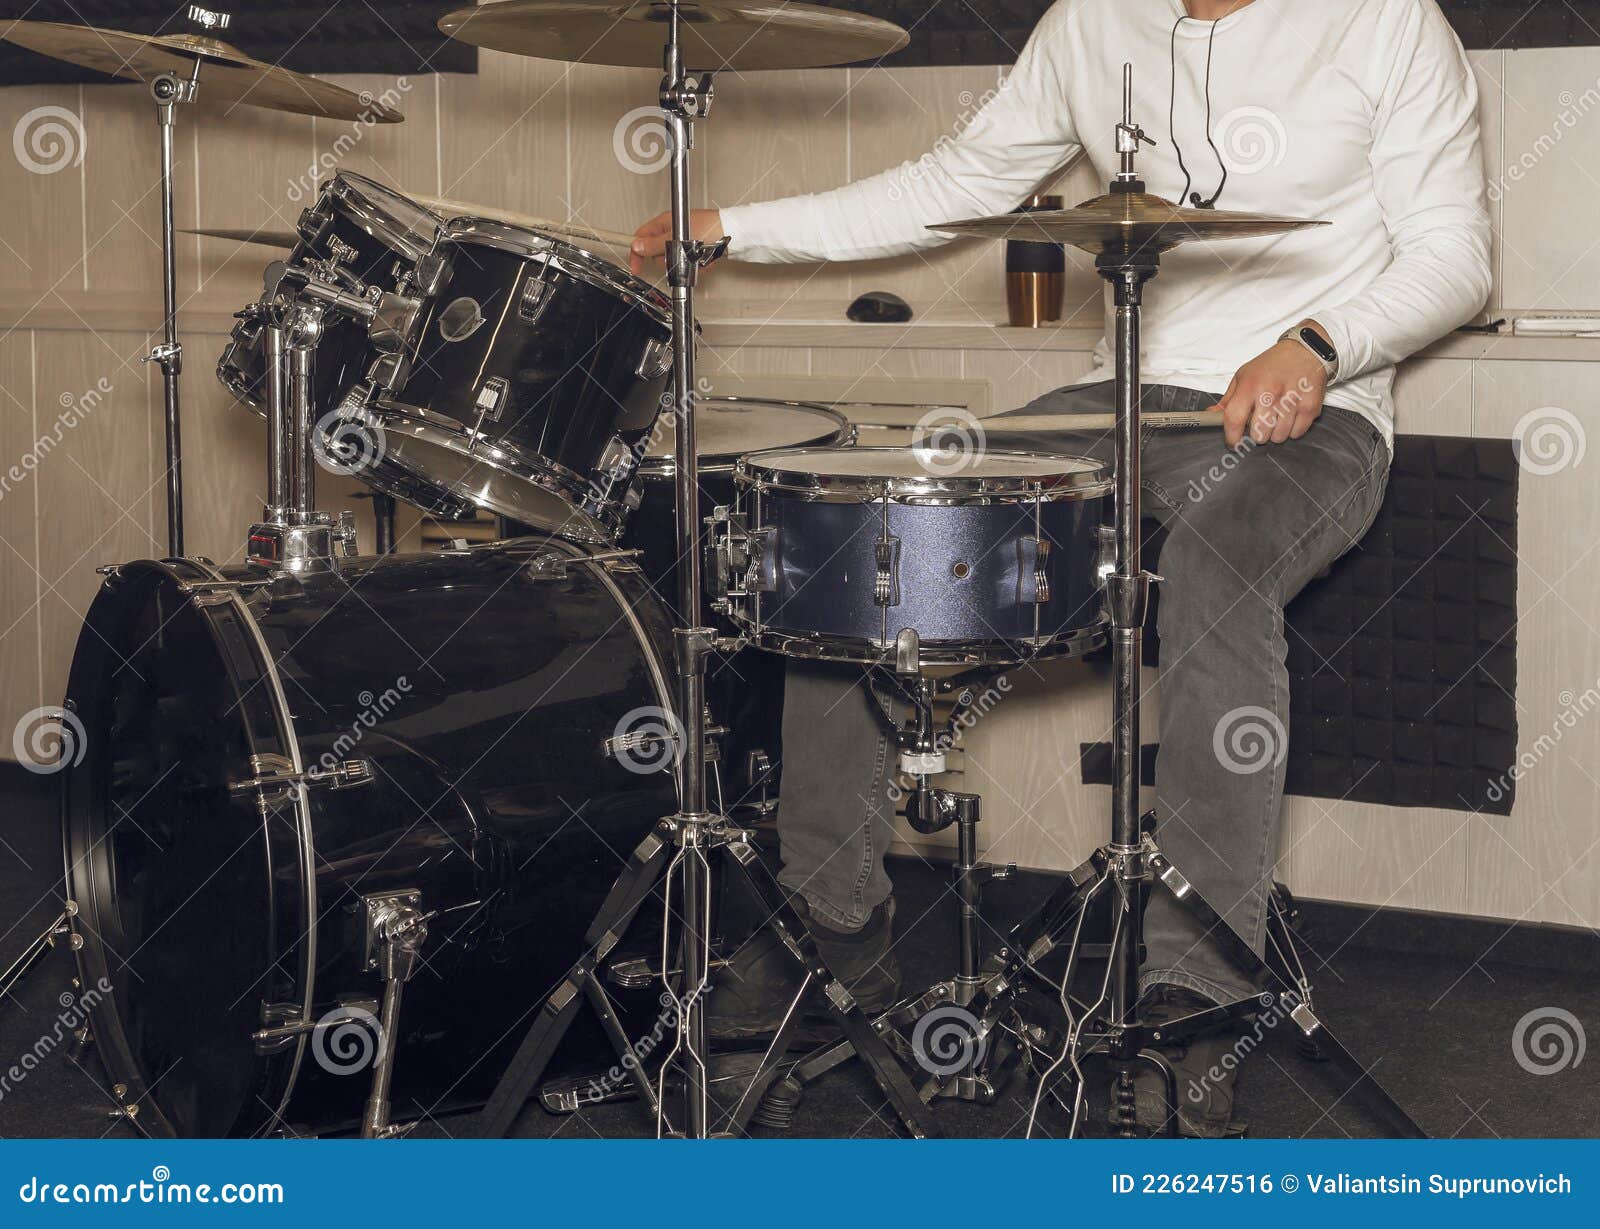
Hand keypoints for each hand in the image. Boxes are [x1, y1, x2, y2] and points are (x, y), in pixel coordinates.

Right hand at [630, 208, 724, 274]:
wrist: (732, 233)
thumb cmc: (709, 227)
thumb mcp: (676, 237)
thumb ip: (655, 244)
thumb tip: (637, 246)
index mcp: (664, 222)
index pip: (642, 238)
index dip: (638, 253)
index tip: (637, 267)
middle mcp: (672, 230)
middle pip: (658, 253)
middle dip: (667, 260)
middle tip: (677, 257)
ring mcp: (683, 240)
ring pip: (674, 260)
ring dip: (683, 263)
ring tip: (694, 258)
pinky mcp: (694, 249)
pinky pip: (688, 263)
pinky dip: (695, 265)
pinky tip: (703, 260)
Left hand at [1209, 327, 1329, 447]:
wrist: (1305, 350)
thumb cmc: (1271, 365)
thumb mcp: (1243, 376)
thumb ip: (1227, 400)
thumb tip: (1210, 416)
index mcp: (1250, 386)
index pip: (1234, 420)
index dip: (1231, 437)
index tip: (1233, 442)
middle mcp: (1270, 394)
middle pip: (1259, 435)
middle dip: (1257, 434)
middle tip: (1260, 423)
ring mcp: (1292, 401)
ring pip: (1279, 437)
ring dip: (1276, 432)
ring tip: (1277, 416)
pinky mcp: (1310, 406)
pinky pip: (1297, 433)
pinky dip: (1293, 429)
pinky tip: (1291, 415)